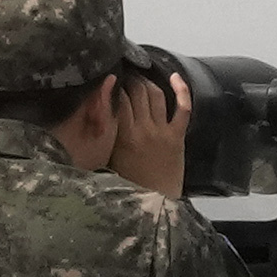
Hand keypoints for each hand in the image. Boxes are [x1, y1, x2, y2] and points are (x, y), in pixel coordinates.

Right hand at [88, 68, 190, 201]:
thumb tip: (93, 115)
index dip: (113, 85)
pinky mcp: (178, 136)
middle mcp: (143, 128)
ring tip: (140, 77)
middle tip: (124, 73)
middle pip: (136, 92)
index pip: (117, 99)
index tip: (109, 78)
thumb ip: (102, 138)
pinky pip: (183, 108)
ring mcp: (162, 131)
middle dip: (130, 79)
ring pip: (155, 95)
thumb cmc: (128, 185)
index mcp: (123, 136)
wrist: (155, 202)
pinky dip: (181, 90)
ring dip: (147, 82)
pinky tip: (175, 76)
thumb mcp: (107, 161)